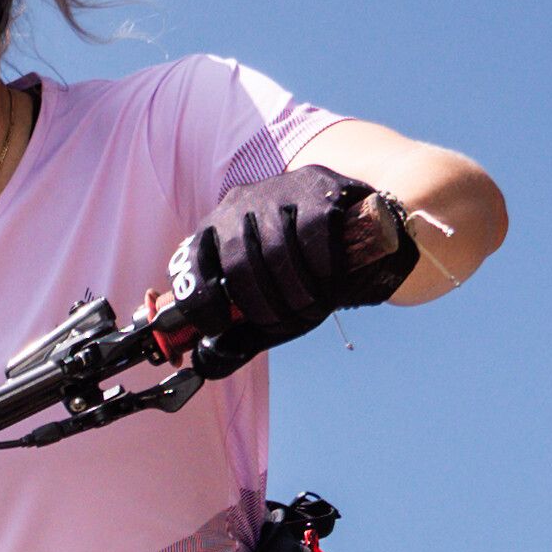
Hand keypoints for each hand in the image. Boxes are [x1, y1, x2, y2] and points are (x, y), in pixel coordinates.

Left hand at [142, 165, 417, 362]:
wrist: (361, 224)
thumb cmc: (305, 271)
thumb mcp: (269, 298)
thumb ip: (240, 330)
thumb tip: (207, 364)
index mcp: (216, 228)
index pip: (191, 261)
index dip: (202, 300)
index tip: (218, 325)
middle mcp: (240, 203)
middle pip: (239, 263)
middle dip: (264, 306)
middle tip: (286, 322)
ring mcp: (277, 190)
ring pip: (277, 252)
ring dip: (298, 293)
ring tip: (312, 306)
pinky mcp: (316, 187)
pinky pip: (314, 234)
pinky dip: (323, 267)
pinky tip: (330, 279)